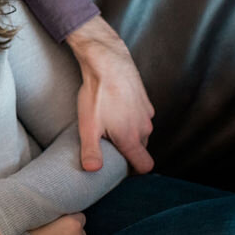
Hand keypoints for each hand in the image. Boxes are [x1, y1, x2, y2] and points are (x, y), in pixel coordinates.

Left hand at [66, 15, 154, 172]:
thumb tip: (93, 170)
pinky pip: (140, 116)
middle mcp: (144, 128)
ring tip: (107, 125)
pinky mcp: (145, 101)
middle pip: (141, 149)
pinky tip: (113, 110)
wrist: (108, 63)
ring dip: (128, 133)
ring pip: (141, 131)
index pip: (144, 165)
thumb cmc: (98, 95)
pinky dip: (130, 118)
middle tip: (107, 145)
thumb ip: (91, 151)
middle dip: (127, 151)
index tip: (119, 168)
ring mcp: (146, 113)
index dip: (133, 171)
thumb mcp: (88, 126)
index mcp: (132, 138)